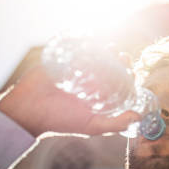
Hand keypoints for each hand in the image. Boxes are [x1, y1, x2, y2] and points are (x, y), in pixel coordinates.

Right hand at [0, 49, 138, 136]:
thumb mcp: (91, 126)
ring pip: (96, 55)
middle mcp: (90, 82)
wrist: (29, 109)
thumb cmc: (60, 120)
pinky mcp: (63, 59)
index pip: (119, 82)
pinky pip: (77, 48)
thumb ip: (115, 124)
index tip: (131, 69)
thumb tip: (138, 116)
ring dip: (106, 50)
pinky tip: (93, 42)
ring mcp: (77, 69)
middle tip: (122, 56)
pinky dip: (86, 43)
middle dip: (119, 59)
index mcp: (99, 96)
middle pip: (110, 66)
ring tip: (111, 49)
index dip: (128, 74)